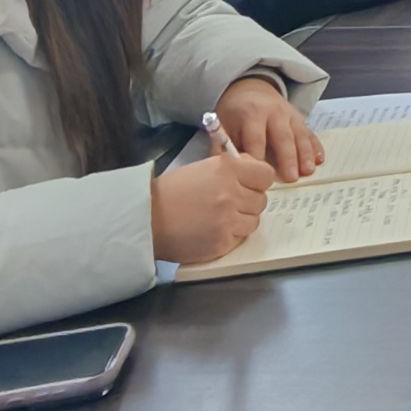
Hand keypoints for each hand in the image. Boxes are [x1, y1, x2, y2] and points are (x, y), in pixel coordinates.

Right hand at [150, 145, 274, 264]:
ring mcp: (228, 219)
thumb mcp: (203, 168)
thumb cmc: (170, 192)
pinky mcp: (222, 242)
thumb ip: (232, 168)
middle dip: (248, 202)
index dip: (258, 181)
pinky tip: (212, 230)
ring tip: (219, 218)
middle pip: (261, 200)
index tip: (249, 186)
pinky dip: (230, 236)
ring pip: (254, 221)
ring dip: (241, 220)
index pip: (266, 175)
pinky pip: (240, 238)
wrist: (144, 220)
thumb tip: (253, 169)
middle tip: (229, 204)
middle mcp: (231, 193)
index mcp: (227, 169)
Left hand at [214, 76, 322, 182]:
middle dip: (287, 158)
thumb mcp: (224, 125)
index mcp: (252, 113)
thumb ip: (223, 148)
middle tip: (291, 178)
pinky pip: (309, 132)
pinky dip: (315, 147)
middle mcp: (274, 112)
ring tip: (308, 172)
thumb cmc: (235, 113)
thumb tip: (225, 172)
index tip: (259, 177)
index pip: (256, 138)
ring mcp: (290, 114)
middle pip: (282, 136)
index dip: (258, 158)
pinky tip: (319, 160)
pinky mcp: (300, 118)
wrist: (250, 88)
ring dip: (305, 154)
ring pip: (300, 135)